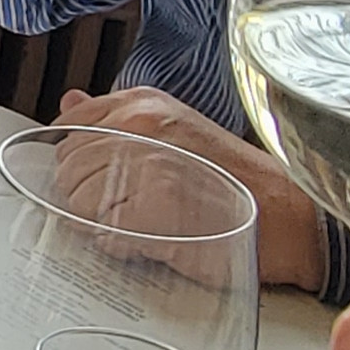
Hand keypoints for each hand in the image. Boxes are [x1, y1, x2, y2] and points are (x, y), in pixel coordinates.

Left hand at [52, 87, 326, 293]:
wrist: (282, 214)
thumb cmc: (231, 178)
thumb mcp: (172, 128)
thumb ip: (115, 117)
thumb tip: (68, 103)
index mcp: (142, 103)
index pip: (67, 129)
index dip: (78, 161)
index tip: (99, 176)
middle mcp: (139, 126)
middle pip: (67, 170)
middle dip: (87, 196)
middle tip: (131, 205)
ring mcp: (145, 165)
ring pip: (78, 204)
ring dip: (102, 222)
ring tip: (147, 220)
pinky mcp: (152, 208)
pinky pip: (104, 235)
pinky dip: (121, 246)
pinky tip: (154, 238)